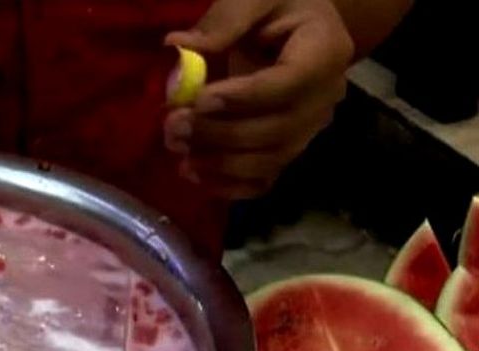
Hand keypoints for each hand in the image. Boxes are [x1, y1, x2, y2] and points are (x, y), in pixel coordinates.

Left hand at [163, 0, 353, 198]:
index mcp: (325, 51)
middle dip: (220, 134)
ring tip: (176, 149)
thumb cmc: (277, 7)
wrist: (294, 28)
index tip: (198, 100)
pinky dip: (229, 186)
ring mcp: (310, 129)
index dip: (243, 98)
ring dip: (219, 163)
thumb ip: (224, 20)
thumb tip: (179, 48)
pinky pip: (264, 180)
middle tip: (172, 126)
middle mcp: (326, 97)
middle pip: (277, 130)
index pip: (288, 84)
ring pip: (270, 161)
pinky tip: (193, 174)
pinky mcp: (289, 150)